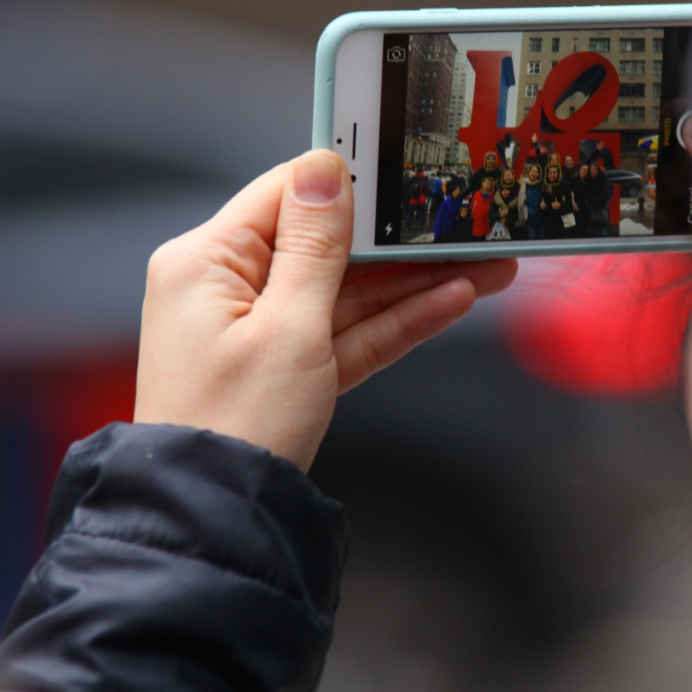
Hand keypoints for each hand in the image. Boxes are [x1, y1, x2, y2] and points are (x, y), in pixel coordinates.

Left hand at [135, 150, 516, 467]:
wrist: (217, 523)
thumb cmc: (233, 427)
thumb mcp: (288, 327)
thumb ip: (316, 246)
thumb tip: (325, 169)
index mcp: (206, 262)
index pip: (286, 195)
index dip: (350, 180)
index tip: (407, 167)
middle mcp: (226, 289)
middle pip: (327, 246)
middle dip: (402, 242)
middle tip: (466, 226)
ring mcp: (257, 332)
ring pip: (349, 294)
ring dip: (415, 283)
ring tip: (485, 266)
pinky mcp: (286, 370)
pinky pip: (347, 333)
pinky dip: (396, 322)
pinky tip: (451, 303)